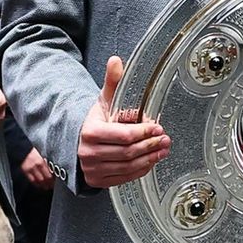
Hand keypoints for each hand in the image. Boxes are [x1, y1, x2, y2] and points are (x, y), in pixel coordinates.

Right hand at [20, 148, 54, 189]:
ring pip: (38, 181)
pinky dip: (36, 184)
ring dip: (43, 185)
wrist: (22, 149)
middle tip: (52, 186)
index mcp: (41, 162)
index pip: (49, 174)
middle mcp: (36, 167)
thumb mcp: (41, 155)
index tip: (55, 181)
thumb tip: (51, 170)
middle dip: (49, 184)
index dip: (53, 179)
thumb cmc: (32, 151)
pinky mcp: (25, 172)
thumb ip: (45, 163)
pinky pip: (31, 180)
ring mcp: (30, 170)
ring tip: (46, 187)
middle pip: (44, 179)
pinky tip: (39, 185)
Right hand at [78, 56, 169, 187]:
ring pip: (128, 167)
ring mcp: (93, 169)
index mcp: (90, 132)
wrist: (76, 142)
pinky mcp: (98, 181)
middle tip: (165, 140)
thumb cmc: (95, 121)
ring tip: (162, 150)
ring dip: (149, 159)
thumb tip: (116, 61)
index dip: (144, 132)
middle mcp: (89, 153)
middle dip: (150, 146)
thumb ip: (112, 82)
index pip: (124, 135)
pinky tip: (151, 161)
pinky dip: (141, 170)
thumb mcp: (103, 101)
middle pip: (128, 152)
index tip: (157, 128)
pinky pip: (124, 178)